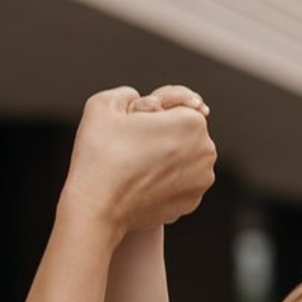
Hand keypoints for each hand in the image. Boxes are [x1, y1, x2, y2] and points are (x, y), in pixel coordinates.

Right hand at [62, 87, 215, 237]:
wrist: (96, 208)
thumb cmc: (99, 155)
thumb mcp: (103, 105)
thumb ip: (125, 94)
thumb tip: (134, 98)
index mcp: (192, 121)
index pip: (177, 107)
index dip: (151, 114)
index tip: (133, 126)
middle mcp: (205, 151)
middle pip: (183, 133)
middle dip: (163, 135)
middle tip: (132, 146)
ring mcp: (201, 180)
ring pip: (183, 159)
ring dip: (165, 159)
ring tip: (135, 166)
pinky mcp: (191, 203)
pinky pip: (179, 183)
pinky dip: (164, 182)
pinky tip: (141, 184)